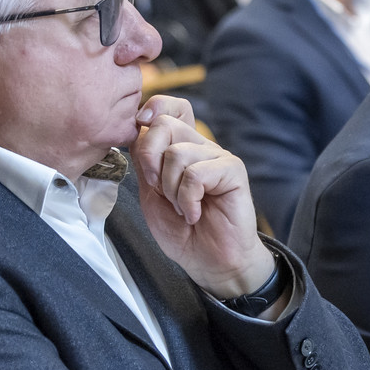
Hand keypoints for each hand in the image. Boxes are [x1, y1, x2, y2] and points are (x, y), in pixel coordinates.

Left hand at [131, 95, 273, 296]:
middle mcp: (201, 147)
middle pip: (167, 124)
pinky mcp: (233, 172)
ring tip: (182, 209)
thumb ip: (145, 163)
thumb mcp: (150, 194)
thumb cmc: (182, 232)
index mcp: (181, 148)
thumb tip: (137, 130)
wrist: (209, 261)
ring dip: (170, 189)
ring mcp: (218, 158)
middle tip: (157, 189)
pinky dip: (188, 200)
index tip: (141, 125)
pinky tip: (194, 214)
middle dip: (150, 158)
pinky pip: (196, 174)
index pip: (172, 107)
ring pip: (177, 153)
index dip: (154, 107)